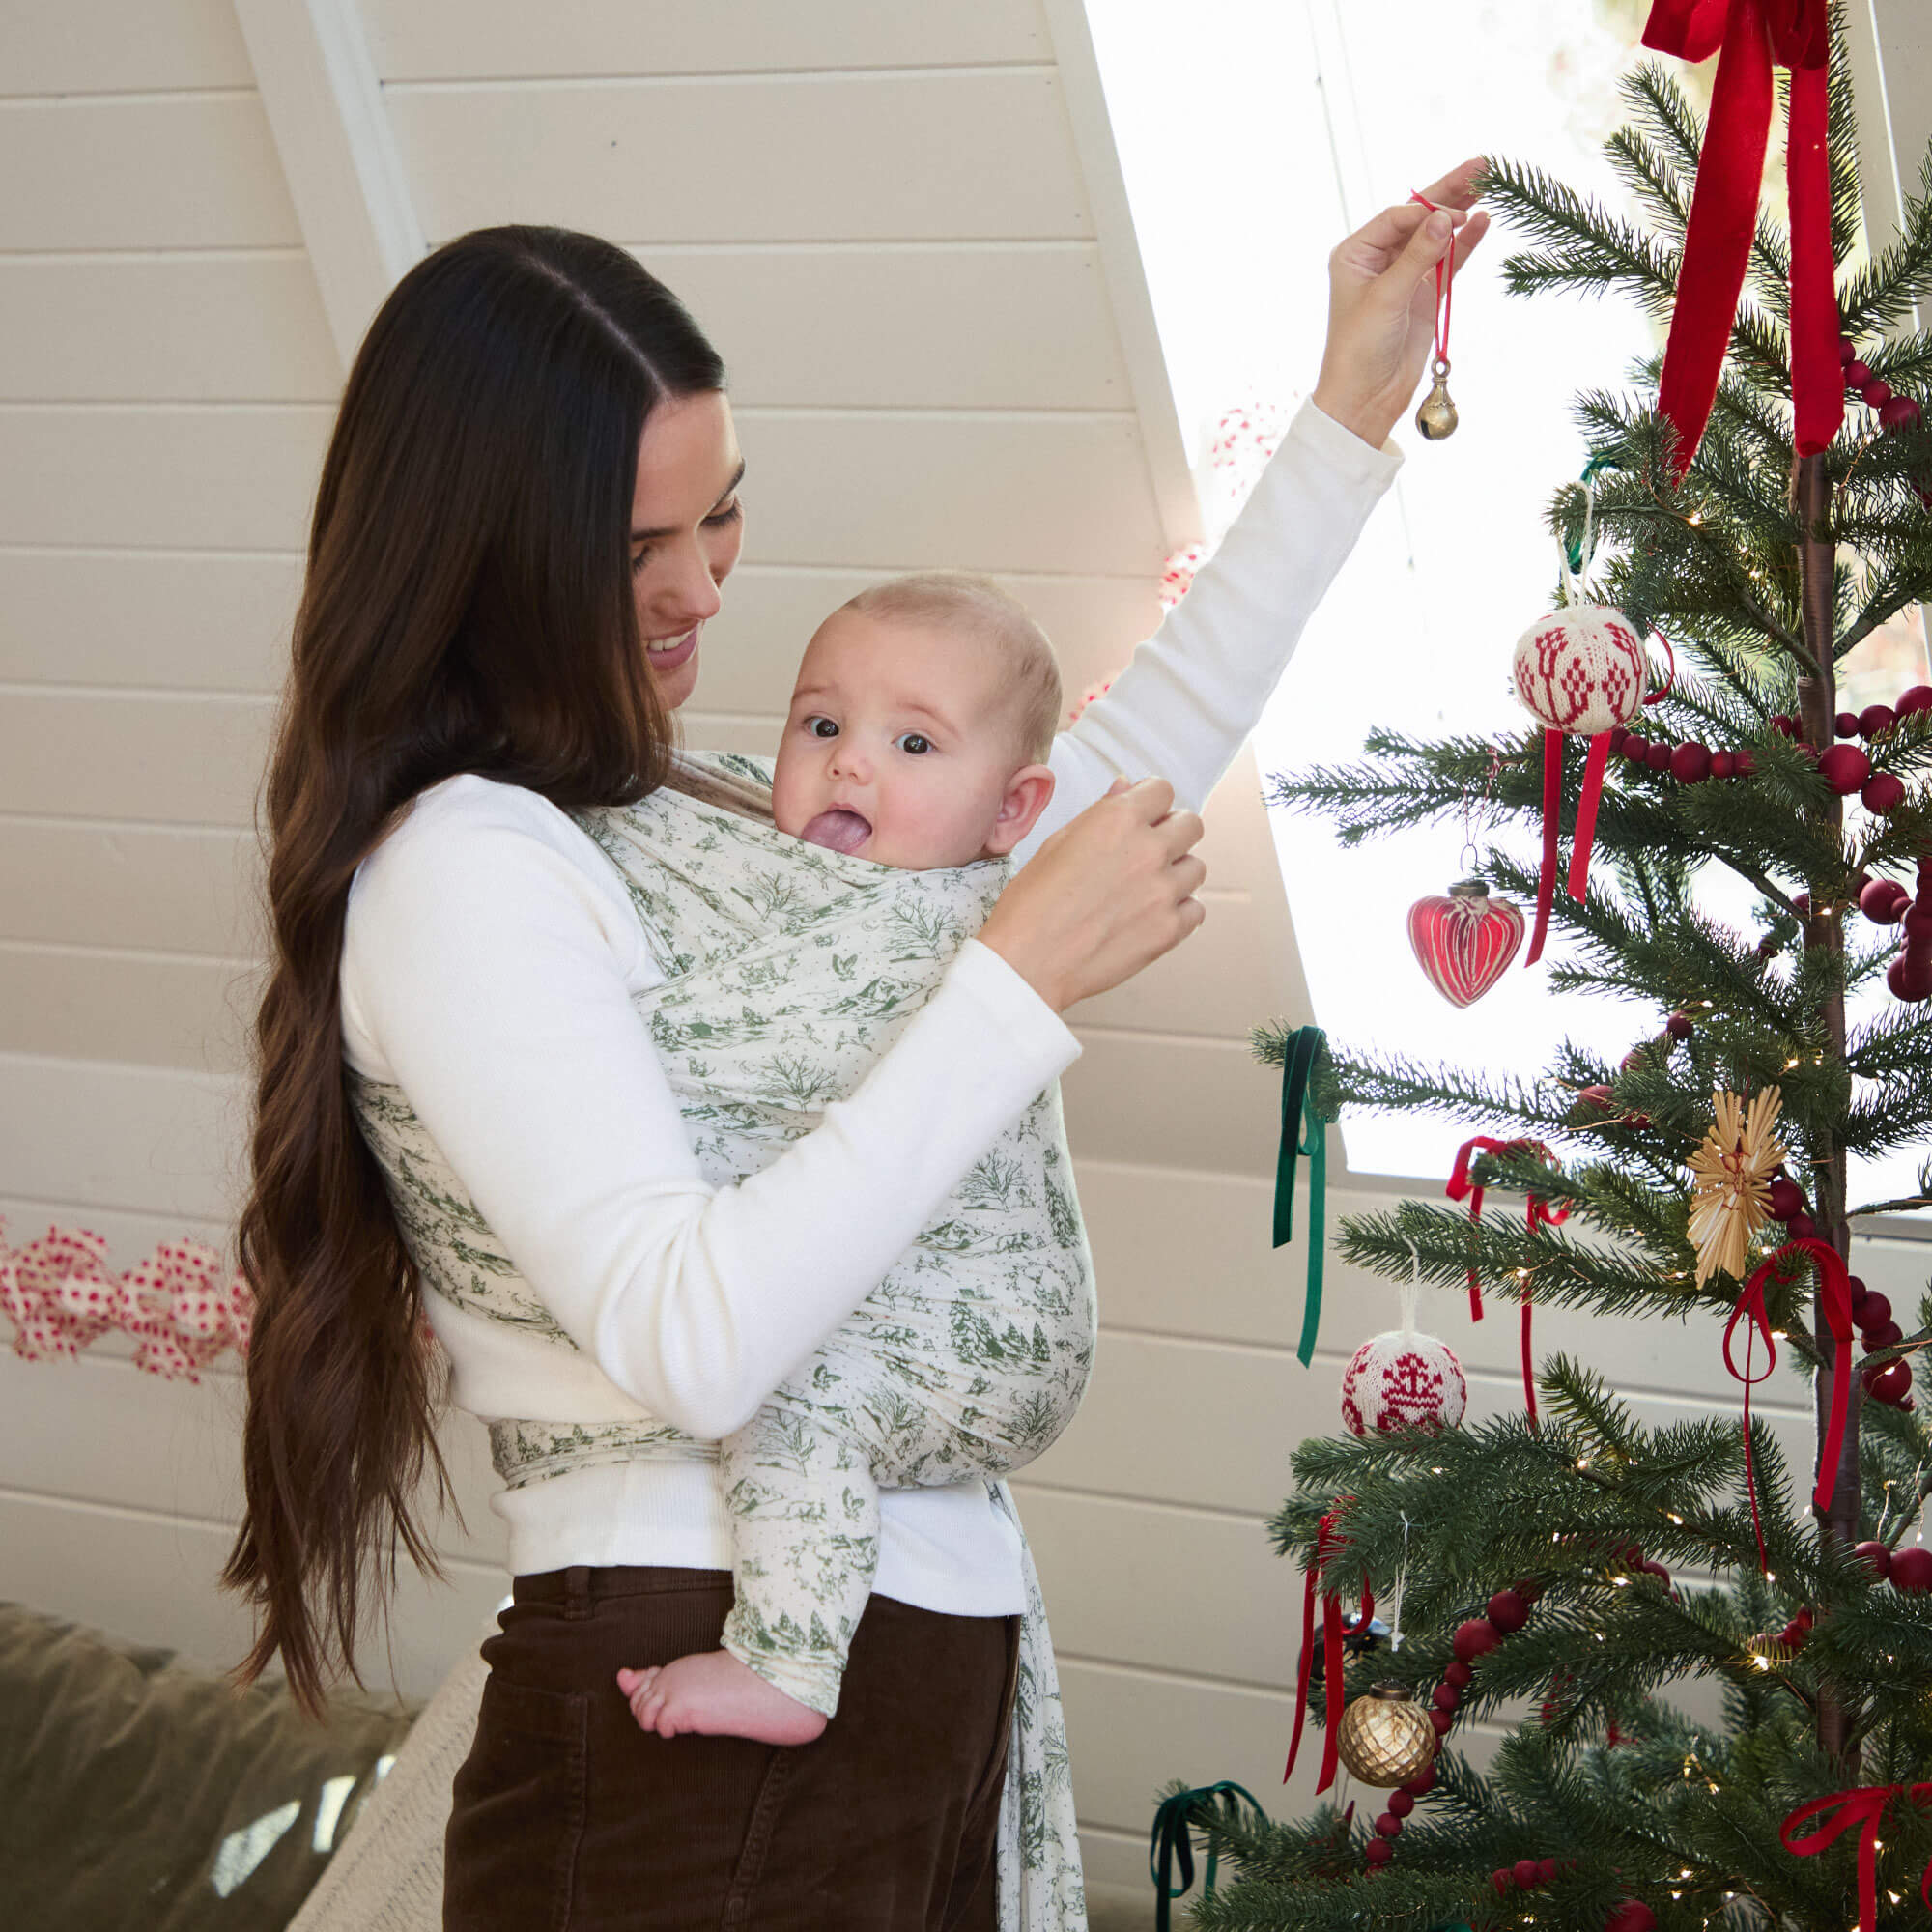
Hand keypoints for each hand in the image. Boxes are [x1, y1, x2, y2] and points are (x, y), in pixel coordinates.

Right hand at [977, 777, 1204, 1013]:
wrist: (1028, 962)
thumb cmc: (1032, 904)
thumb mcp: (1057, 843)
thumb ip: (1101, 813)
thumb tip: (1125, 788)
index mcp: (1117, 819)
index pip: (1162, 790)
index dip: (1151, 803)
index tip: (1145, 816)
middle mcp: (1148, 849)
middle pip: (1191, 825)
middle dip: (1172, 833)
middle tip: (1148, 852)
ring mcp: (1163, 891)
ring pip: (1197, 868)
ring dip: (1177, 874)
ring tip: (1146, 889)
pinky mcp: (1169, 929)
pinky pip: (1195, 910)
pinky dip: (1179, 911)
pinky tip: (1151, 915)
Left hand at [1311, 156, 1490, 451]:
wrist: (1365, 398)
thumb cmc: (1359, 349)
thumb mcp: (1386, 299)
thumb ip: (1417, 258)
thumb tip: (1444, 218)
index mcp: (1356, 254)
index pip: (1397, 218)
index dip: (1426, 212)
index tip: (1451, 218)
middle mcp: (1379, 260)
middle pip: (1420, 217)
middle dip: (1450, 192)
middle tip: (1483, 165)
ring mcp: (1405, 276)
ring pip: (1438, 235)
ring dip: (1462, 211)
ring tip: (1491, 183)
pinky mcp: (1425, 295)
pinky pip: (1449, 261)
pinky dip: (1466, 243)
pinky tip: (1484, 220)